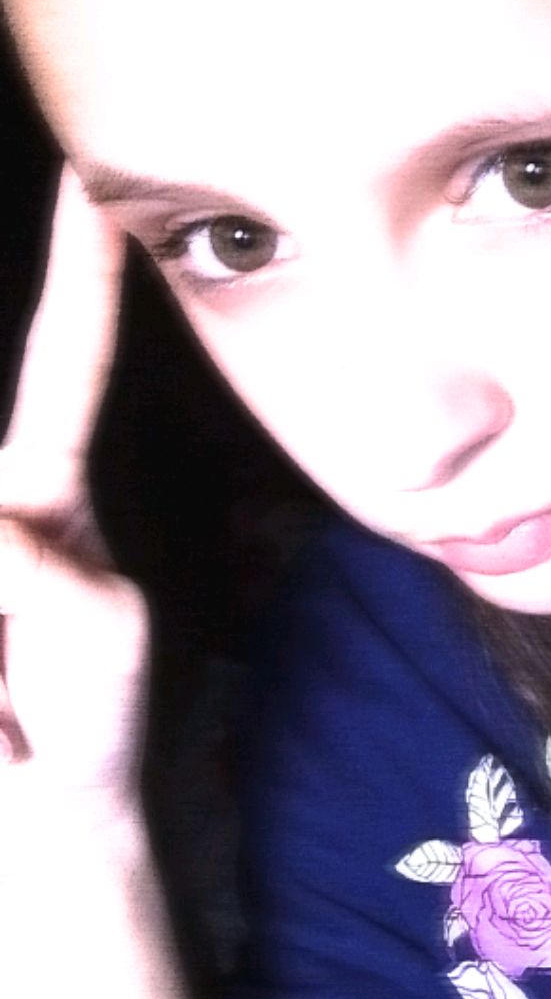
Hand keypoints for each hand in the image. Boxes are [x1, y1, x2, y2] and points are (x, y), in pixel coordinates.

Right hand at [0, 166, 147, 808]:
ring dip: (3, 653)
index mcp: (49, 491)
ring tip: (7, 700)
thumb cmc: (84, 718)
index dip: (78, 272)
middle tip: (25, 686)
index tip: (88, 179)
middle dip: (22, 598)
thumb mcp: (93, 629)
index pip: (66, 360)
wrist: (37, 819)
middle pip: (9, 486)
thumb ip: (35, 566)